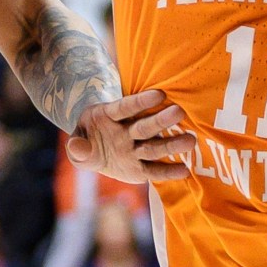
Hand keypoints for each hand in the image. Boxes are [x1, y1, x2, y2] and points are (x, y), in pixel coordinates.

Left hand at [65, 89, 196, 184]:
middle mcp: (126, 132)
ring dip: (171, 144)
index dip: (140, 102)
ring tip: (191, 141)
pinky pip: (153, 170)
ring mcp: (135, 149)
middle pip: (144, 126)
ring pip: (154, 145)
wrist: (93, 152)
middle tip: (179, 112)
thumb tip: (75, 147)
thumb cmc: (86, 141)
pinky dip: (168, 172)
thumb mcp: (76, 144)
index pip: (125, 108)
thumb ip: (77, 147)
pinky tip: (185, 171)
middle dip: (161, 120)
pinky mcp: (139, 168)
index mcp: (109, 118)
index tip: (159, 94)